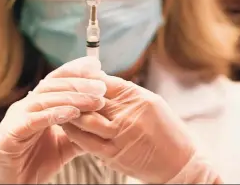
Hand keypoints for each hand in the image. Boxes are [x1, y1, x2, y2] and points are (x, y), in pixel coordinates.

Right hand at [0, 57, 106, 183]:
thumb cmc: (34, 162)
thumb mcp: (64, 145)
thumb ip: (80, 132)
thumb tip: (104, 122)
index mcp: (37, 104)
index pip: (56, 80)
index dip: (75, 70)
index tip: (96, 65)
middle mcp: (26, 105)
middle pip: (52, 85)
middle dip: (78, 83)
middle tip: (101, 86)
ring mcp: (16, 117)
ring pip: (45, 99)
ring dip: (72, 98)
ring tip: (94, 101)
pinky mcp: (10, 133)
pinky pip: (33, 120)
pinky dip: (53, 114)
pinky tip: (73, 114)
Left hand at [61, 72, 220, 183]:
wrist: (180, 164)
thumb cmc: (167, 131)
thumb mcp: (151, 103)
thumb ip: (127, 93)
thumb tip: (103, 82)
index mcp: (137, 98)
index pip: (105, 82)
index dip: (88, 78)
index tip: (77, 75)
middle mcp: (128, 115)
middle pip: (92, 99)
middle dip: (75, 93)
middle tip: (60, 87)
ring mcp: (120, 136)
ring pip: (86, 120)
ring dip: (71, 112)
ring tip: (60, 105)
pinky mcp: (114, 154)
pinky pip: (87, 141)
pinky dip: (75, 132)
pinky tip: (66, 126)